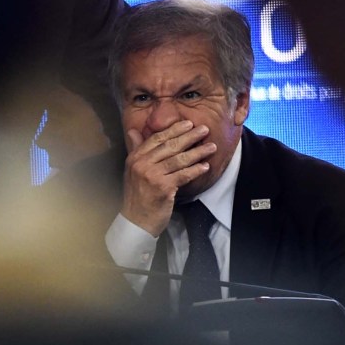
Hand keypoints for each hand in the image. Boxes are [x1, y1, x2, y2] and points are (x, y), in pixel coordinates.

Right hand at [121, 120, 216, 235]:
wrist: (136, 220)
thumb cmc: (138, 195)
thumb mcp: (133, 170)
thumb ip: (136, 149)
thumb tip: (132, 130)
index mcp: (135, 157)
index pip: (157, 138)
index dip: (174, 130)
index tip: (189, 123)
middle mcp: (142, 164)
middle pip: (170, 146)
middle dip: (190, 136)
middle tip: (205, 129)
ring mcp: (152, 175)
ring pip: (179, 159)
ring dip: (198, 152)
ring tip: (212, 147)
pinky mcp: (163, 188)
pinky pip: (183, 175)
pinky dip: (195, 170)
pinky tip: (206, 166)